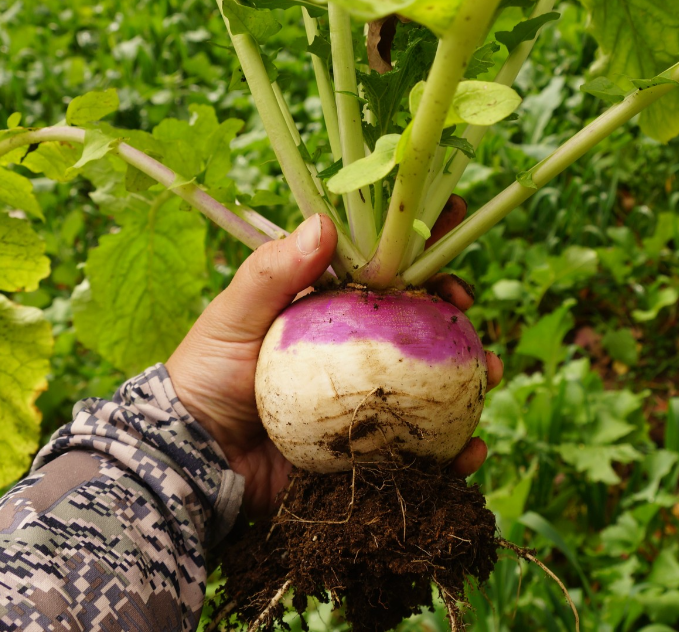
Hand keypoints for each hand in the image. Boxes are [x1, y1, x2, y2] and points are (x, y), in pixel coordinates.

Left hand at [165, 199, 502, 516]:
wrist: (191, 459)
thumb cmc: (205, 375)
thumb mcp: (232, 316)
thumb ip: (272, 272)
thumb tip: (323, 222)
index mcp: (328, 309)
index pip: (383, 268)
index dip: (421, 246)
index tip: (455, 220)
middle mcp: (354, 351)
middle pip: (418, 324)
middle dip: (455, 314)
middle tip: (467, 311)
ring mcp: (365, 400)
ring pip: (431, 383)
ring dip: (469, 377)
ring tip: (488, 375)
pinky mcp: (367, 449)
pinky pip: (418, 448)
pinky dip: (451, 451)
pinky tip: (471, 451)